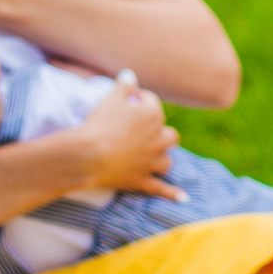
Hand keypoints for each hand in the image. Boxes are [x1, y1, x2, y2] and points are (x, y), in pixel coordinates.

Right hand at [73, 80, 184, 199]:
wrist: (89, 154)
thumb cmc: (100, 123)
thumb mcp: (111, 98)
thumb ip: (123, 86)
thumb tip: (129, 75)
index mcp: (153, 115)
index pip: (151, 102)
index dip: (138, 100)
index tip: (127, 101)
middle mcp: (158, 139)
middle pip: (168, 135)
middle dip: (159, 132)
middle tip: (142, 131)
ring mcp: (151, 161)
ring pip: (167, 160)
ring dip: (162, 157)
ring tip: (154, 156)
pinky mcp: (142, 180)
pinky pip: (161, 188)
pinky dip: (172, 193)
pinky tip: (183, 198)